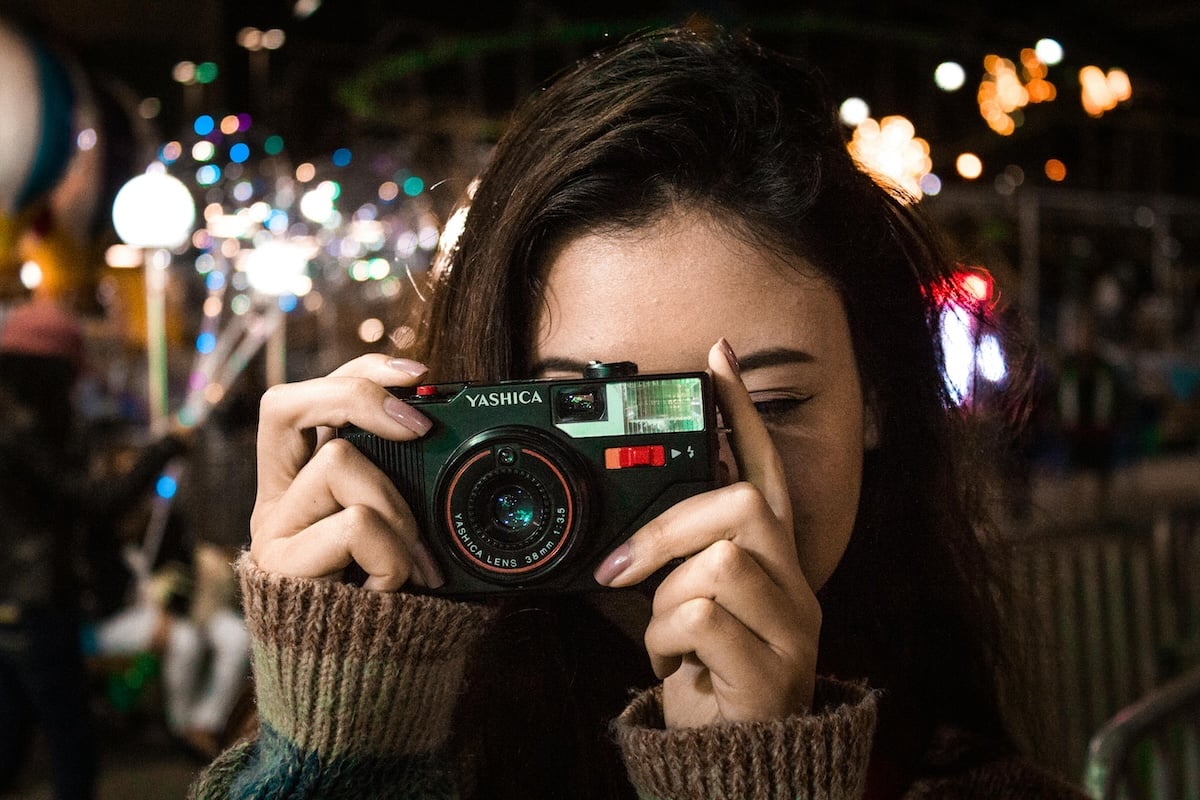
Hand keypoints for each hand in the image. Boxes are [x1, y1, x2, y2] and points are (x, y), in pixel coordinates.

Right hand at [250, 354, 443, 590]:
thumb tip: (450, 438)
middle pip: (283, 404)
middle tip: (418, 425)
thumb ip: (406, 491)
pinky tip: (390, 592)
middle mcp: (274, 501)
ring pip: (339, 462)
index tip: (420, 376)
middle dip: (356, 395)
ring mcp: (272, 534)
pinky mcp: (280, 569)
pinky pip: (356, 525)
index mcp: (301, 484)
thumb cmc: (392, 611)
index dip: (358, 373)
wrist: (360, 694)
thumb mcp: (406, 536)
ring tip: (410, 568)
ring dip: (397, 510)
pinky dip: (393, 556)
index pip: (310, 400)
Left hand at [593, 339, 818, 727]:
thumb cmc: (707, 676)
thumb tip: (626, 527)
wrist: (732, 762)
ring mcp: (793, 630)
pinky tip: (674, 666)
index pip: (766, 470)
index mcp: (773, 562)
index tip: (717, 354)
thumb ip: (678, 561)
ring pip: (718, 565)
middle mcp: (796, 587)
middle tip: (624, 567)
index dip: (742, 414)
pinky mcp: (773, 673)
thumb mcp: (689, 608)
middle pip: (745, 508)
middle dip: (670, 528)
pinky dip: (665, 641)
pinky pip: (702, 622)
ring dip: (665, 600)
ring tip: (666, 639)